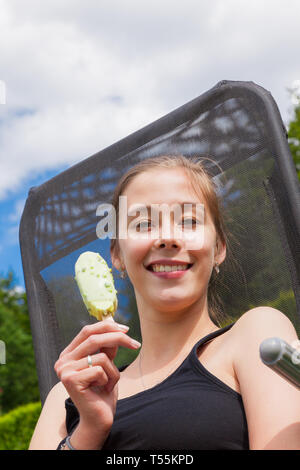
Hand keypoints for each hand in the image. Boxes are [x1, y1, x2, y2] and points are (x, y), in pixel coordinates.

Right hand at [54, 320, 140, 448]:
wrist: (99, 418)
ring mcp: (64, 370)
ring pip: (101, 356)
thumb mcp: (107, 363)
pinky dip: (109, 379)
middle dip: (119, 339)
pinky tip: (103, 390)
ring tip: (109, 383)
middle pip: (94, 338)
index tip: (127, 329)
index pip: (87, 330)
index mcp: (69, 353)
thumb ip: (106, 345)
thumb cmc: (103, 390)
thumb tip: (112, 320)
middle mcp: (63, 360)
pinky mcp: (71, 380)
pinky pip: (100, 370)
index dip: (108, 326)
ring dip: (114, 370)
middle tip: (136, 345)